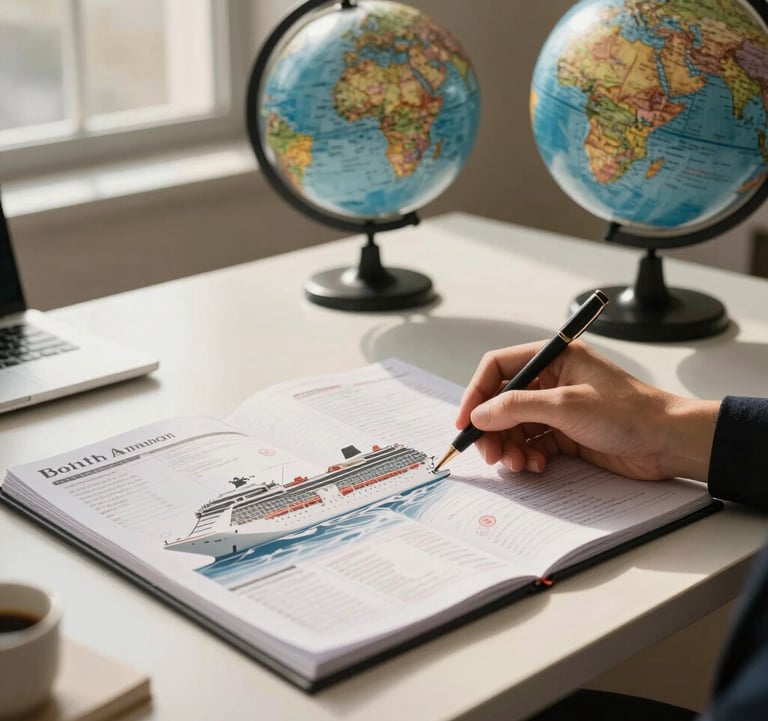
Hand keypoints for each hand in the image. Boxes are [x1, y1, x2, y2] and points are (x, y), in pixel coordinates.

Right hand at [456, 341, 719, 480]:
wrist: (668, 443)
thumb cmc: (629, 412)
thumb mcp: (566, 405)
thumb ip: (517, 407)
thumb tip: (479, 414)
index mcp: (553, 358)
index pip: (498, 367)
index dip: (477, 393)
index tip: (465, 421)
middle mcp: (552, 380)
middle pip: (503, 401)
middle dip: (493, 428)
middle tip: (490, 454)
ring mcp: (558, 408)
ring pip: (515, 426)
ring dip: (510, 446)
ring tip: (518, 464)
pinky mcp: (566, 433)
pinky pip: (532, 443)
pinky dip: (528, 455)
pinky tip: (537, 465)